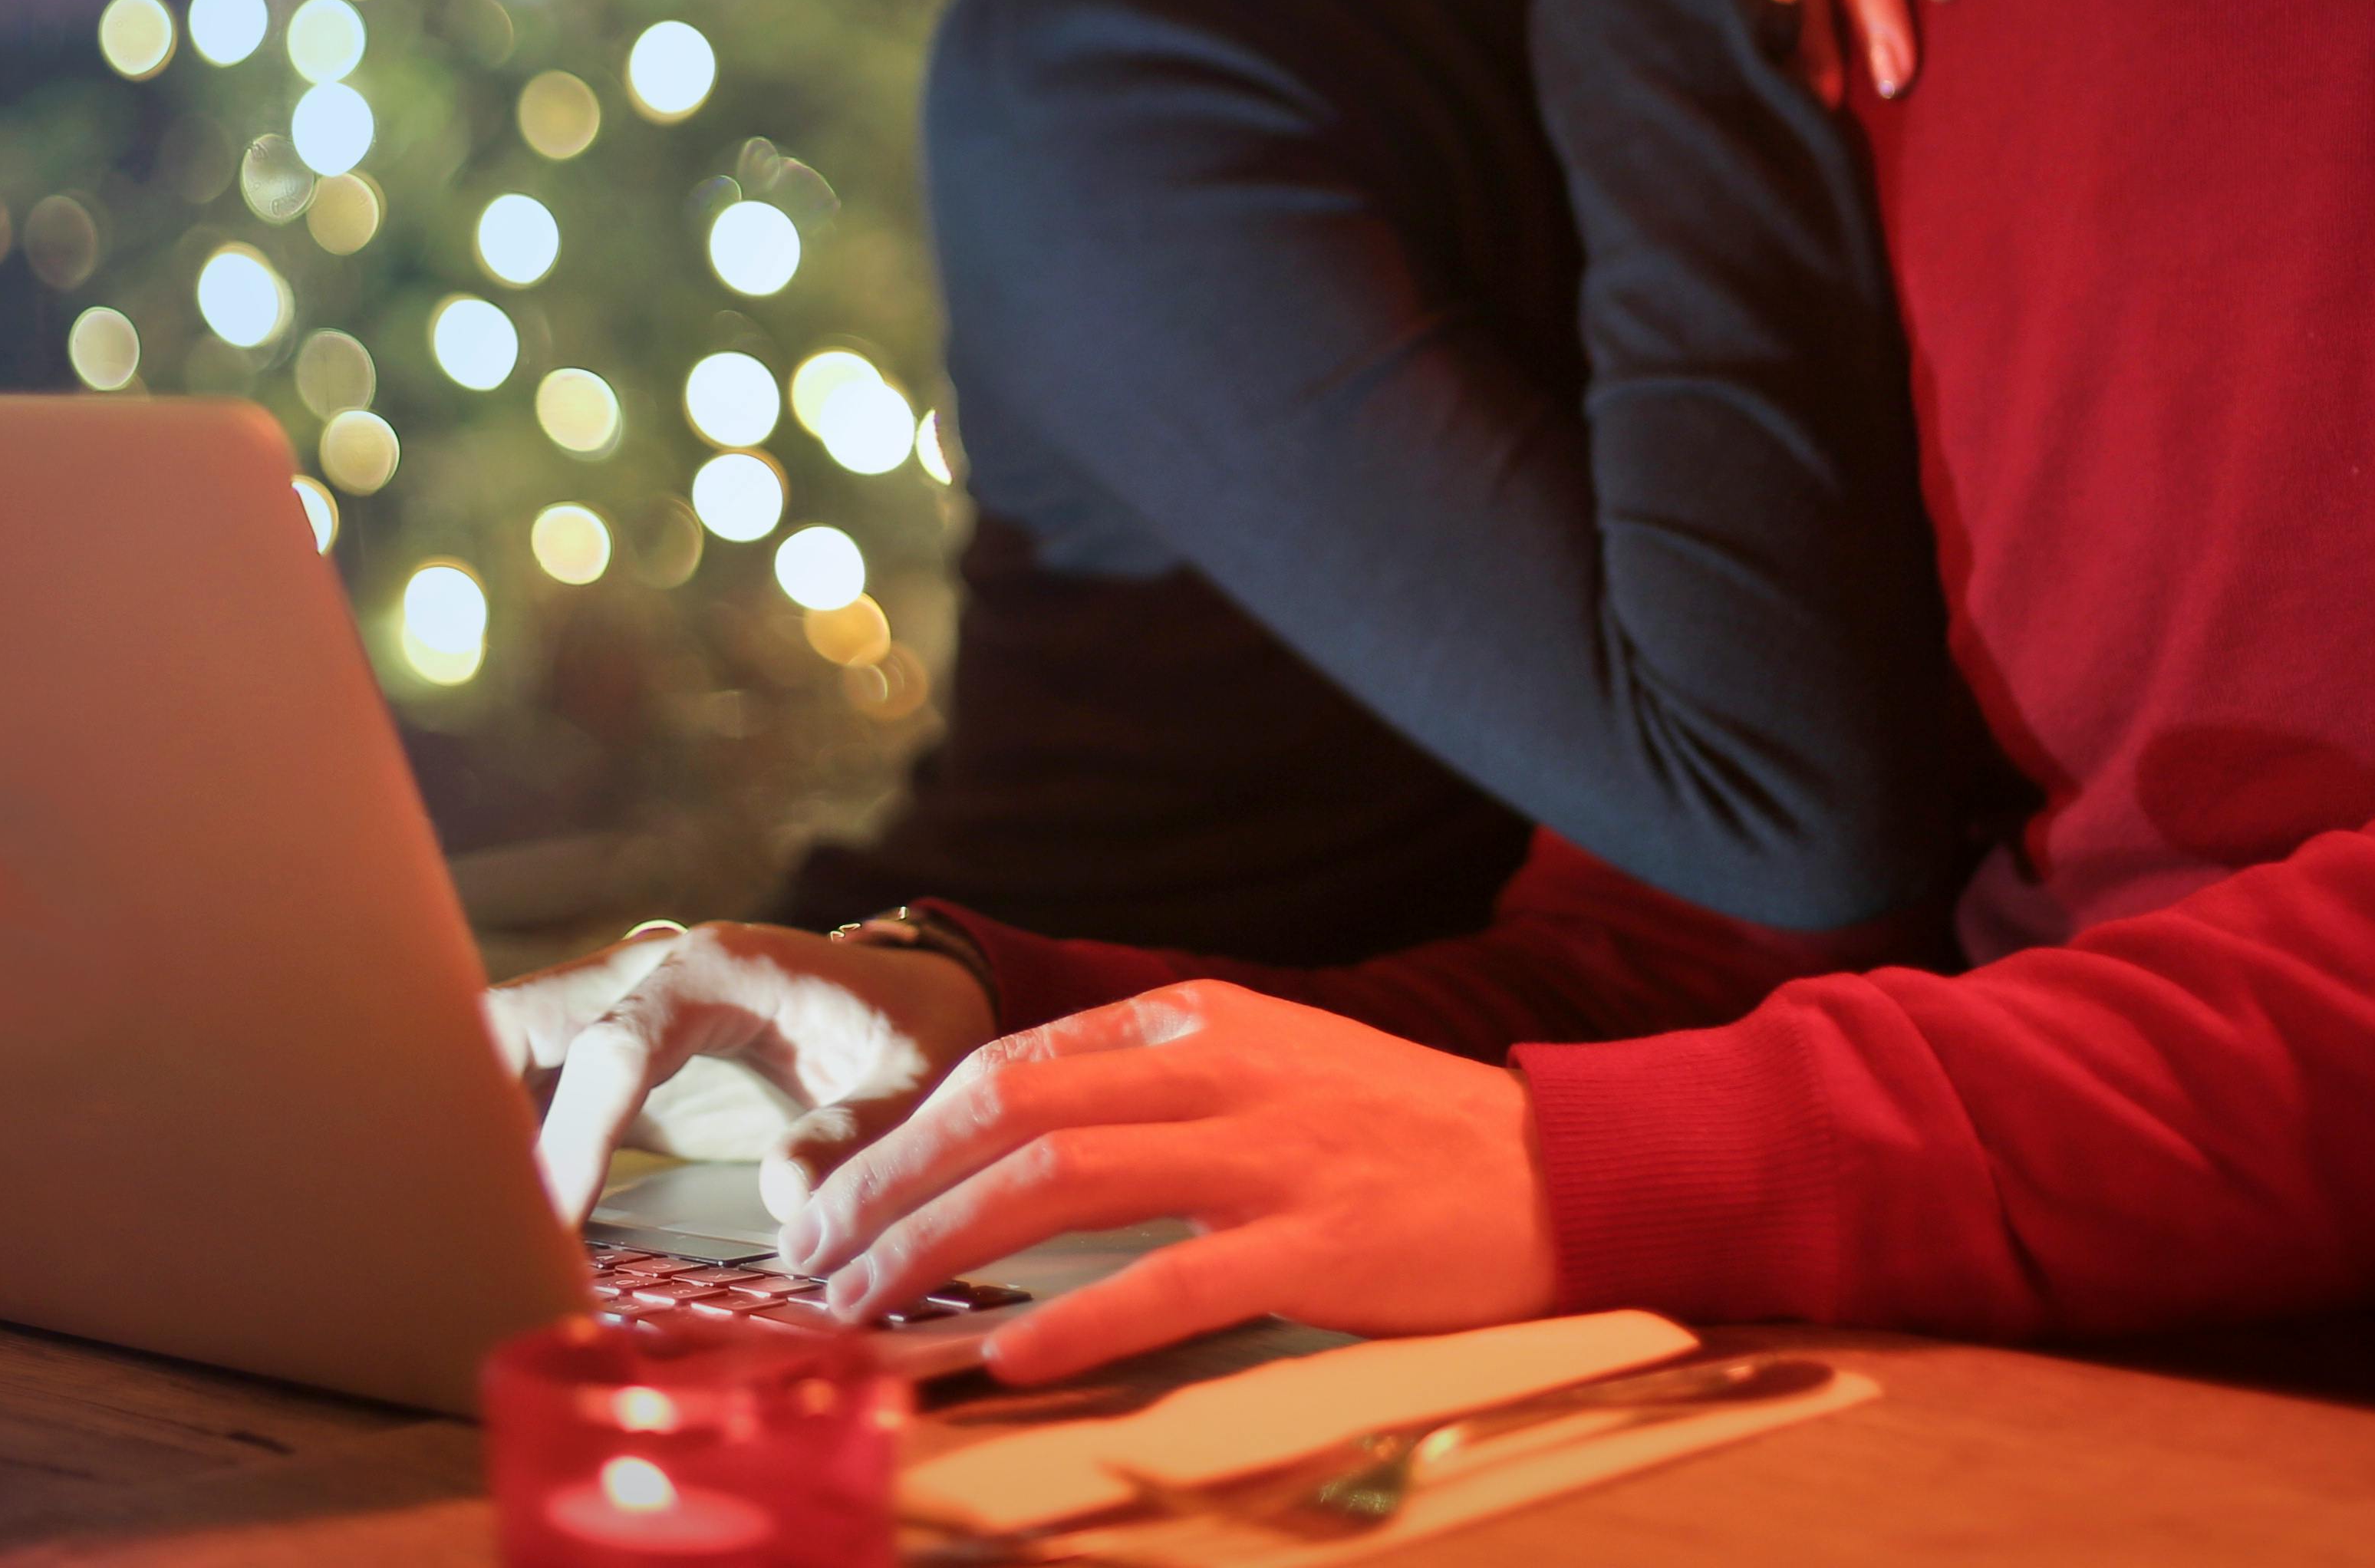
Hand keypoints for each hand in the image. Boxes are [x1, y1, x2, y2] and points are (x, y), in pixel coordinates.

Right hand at [484, 921, 995, 1227]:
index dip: (578, 1135)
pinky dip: (494, 1145)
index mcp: (715, 968)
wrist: (910, 1000)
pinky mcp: (608, 1062)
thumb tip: (787, 1199)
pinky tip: (487, 1220)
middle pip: (515, 1023)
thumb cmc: (914, 1033)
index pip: (615, 1045)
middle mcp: (646, 972)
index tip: (555, 1222)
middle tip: (460, 1220)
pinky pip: (524, 1091)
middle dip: (468, 1109)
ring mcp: (616, 1011)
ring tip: (456, 1228)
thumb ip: (860, 1133)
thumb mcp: (919, 1080)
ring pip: (498, 1049)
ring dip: (467, 1127)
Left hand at [782, 981, 1557, 1381]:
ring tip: (867, 1304)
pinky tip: (1007, 1356)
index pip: (1011, 1062)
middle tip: (812, 1254)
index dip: (905, 1131)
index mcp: (1199, 1019)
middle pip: (1008, 1107)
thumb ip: (1153, 1093)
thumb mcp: (1270, 1071)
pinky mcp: (1318, 1243)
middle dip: (890, 1181)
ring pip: (1061, 1178)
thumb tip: (1015, 1144)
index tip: (836, 1196)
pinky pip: (1171, 1279)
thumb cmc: (1404, 1138)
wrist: (1562, 1171)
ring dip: (942, 1243)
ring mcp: (1270, 1152)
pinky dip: (1076, 1320)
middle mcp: (1221, 1068)